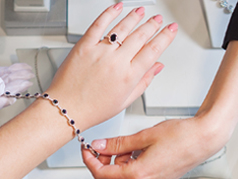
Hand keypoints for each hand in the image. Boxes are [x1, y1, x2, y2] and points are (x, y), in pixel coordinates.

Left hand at [46, 6, 175, 127]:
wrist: (66, 108)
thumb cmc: (93, 108)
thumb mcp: (126, 100)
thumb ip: (144, 81)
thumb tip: (157, 67)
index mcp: (129, 76)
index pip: (153, 50)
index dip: (165, 37)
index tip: (171, 29)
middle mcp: (116, 62)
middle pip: (140, 37)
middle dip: (152, 25)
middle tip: (158, 19)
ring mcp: (100, 52)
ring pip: (122, 28)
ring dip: (135, 17)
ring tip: (142, 11)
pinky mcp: (84, 46)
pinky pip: (98, 25)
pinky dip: (109, 13)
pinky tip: (117, 7)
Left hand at [82, 116, 226, 178]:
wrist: (204, 138)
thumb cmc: (181, 136)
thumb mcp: (144, 136)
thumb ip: (118, 143)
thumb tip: (100, 146)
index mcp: (139, 175)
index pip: (102, 175)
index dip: (90, 161)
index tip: (88, 149)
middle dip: (102, 167)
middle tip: (104, 149)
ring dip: (117, 169)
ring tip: (126, 147)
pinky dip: (130, 169)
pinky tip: (137, 153)